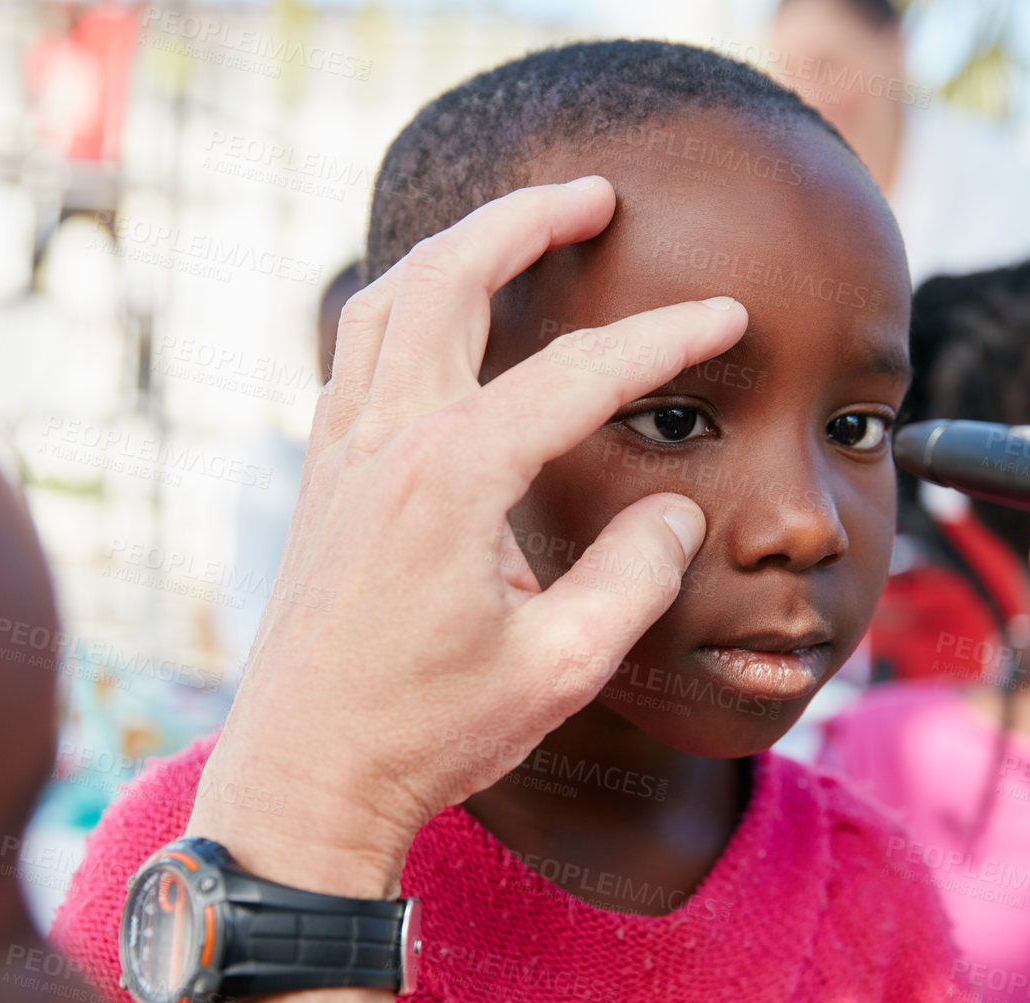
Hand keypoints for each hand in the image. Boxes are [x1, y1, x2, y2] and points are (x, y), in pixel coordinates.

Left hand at [185, 177, 747, 894]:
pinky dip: (400, 305)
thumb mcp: (561, 667)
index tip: (726, 316)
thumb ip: (634, 574)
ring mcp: (340, 454)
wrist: (304, 778)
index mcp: (454, 477)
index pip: (580, 372)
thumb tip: (674, 512)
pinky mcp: (320, 480)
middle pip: (450, 278)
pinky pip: (353, 353)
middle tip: (596, 196)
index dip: (665, 337)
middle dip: (527, 219)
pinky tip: (434, 321)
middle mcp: (386, 441)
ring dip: (454, 247)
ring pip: (384, 299)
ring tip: (516, 227)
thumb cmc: (427, 734)